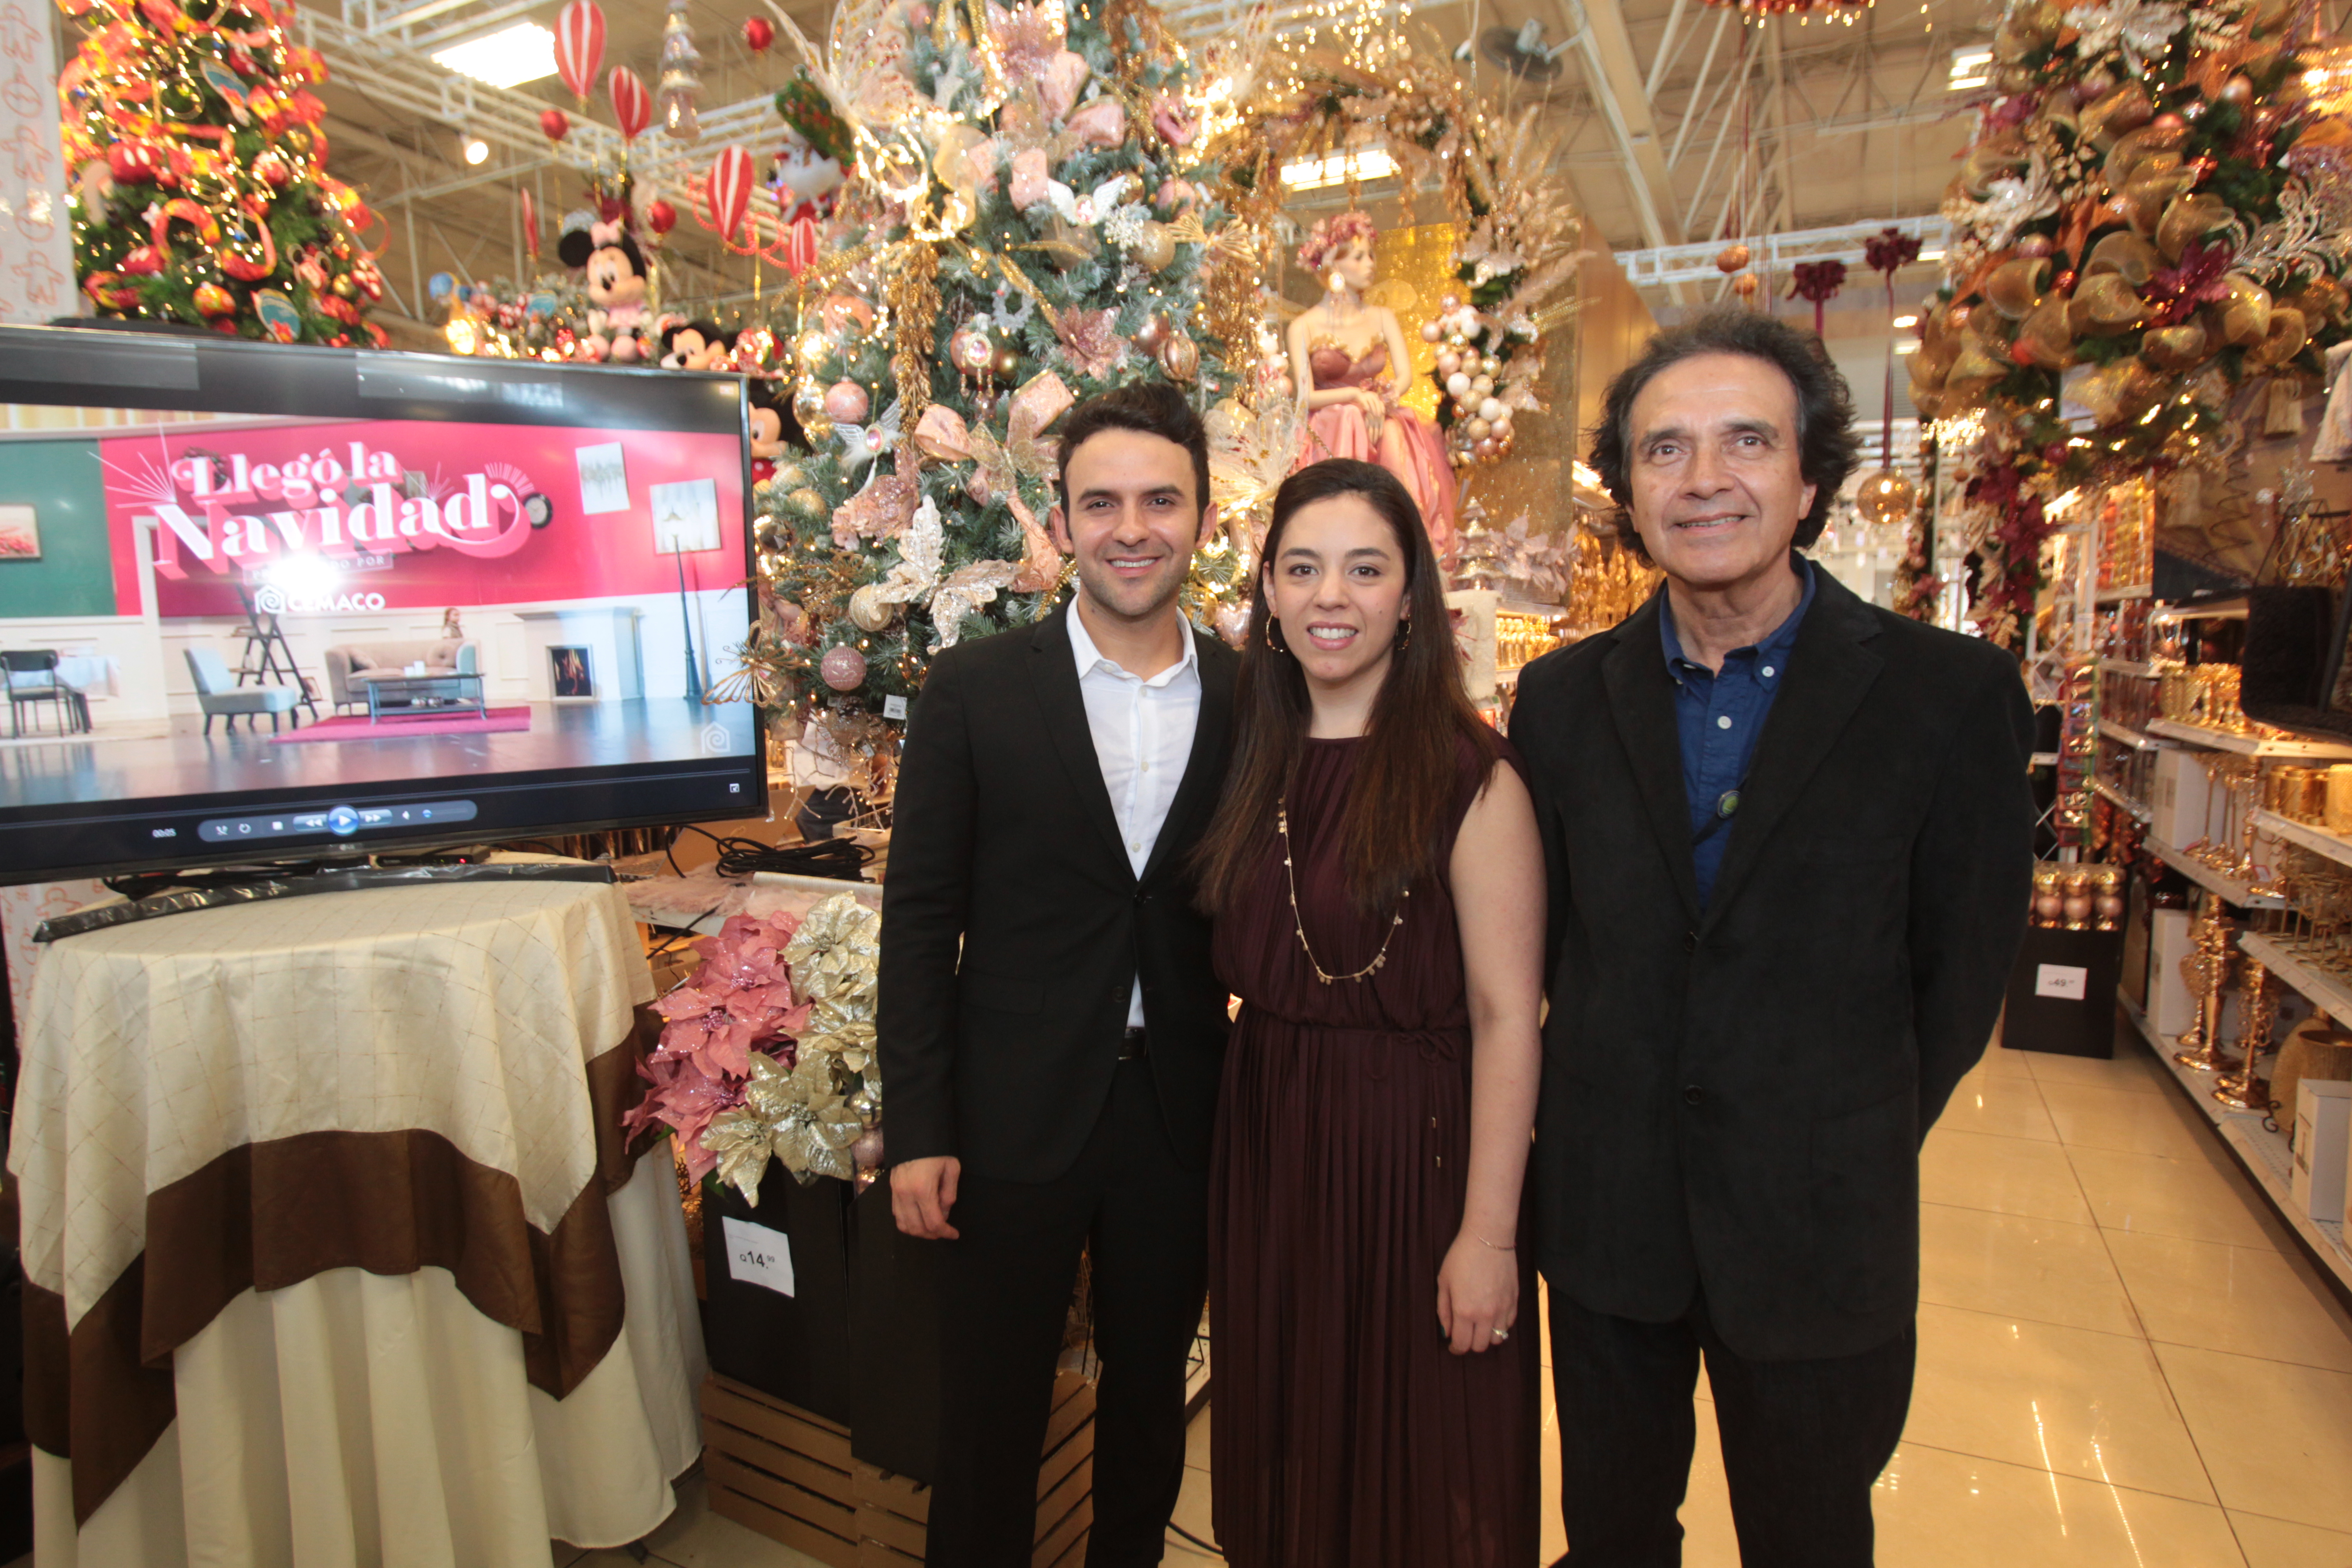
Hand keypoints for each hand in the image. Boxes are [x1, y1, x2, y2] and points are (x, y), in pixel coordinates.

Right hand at [890, 1155, 961, 1239]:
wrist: (914, 1132)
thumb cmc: (936, 1149)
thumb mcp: (951, 1169)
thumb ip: (949, 1194)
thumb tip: (944, 1213)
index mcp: (922, 1189)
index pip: (933, 1222)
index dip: (945, 1232)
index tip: (954, 1234)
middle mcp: (905, 1194)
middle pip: (917, 1228)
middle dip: (932, 1234)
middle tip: (944, 1232)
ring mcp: (896, 1193)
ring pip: (903, 1224)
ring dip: (918, 1231)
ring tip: (932, 1227)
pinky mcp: (892, 1190)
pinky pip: (897, 1214)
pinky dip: (908, 1222)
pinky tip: (919, 1218)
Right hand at [1355, 389, 1384, 416]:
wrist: (1356, 394)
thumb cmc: (1365, 399)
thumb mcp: (1371, 400)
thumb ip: (1375, 403)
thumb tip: (1381, 410)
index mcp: (1375, 395)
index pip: (1380, 402)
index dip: (1382, 407)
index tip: (1383, 413)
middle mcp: (1372, 395)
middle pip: (1376, 403)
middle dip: (1378, 410)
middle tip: (1379, 415)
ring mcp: (1367, 396)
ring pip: (1372, 404)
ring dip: (1373, 410)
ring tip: (1374, 415)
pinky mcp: (1362, 398)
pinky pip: (1366, 404)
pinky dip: (1367, 408)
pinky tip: (1368, 412)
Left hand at [1436, 1234, 1517, 1354]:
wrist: (1488, 1239)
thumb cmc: (1461, 1257)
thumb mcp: (1443, 1282)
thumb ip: (1443, 1310)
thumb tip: (1447, 1332)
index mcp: (1464, 1311)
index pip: (1462, 1344)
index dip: (1456, 1349)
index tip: (1453, 1346)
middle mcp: (1485, 1315)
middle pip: (1480, 1346)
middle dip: (1470, 1344)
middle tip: (1464, 1334)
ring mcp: (1502, 1309)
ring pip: (1497, 1339)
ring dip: (1487, 1336)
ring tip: (1479, 1326)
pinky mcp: (1514, 1301)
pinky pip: (1509, 1325)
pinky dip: (1500, 1326)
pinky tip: (1492, 1316)